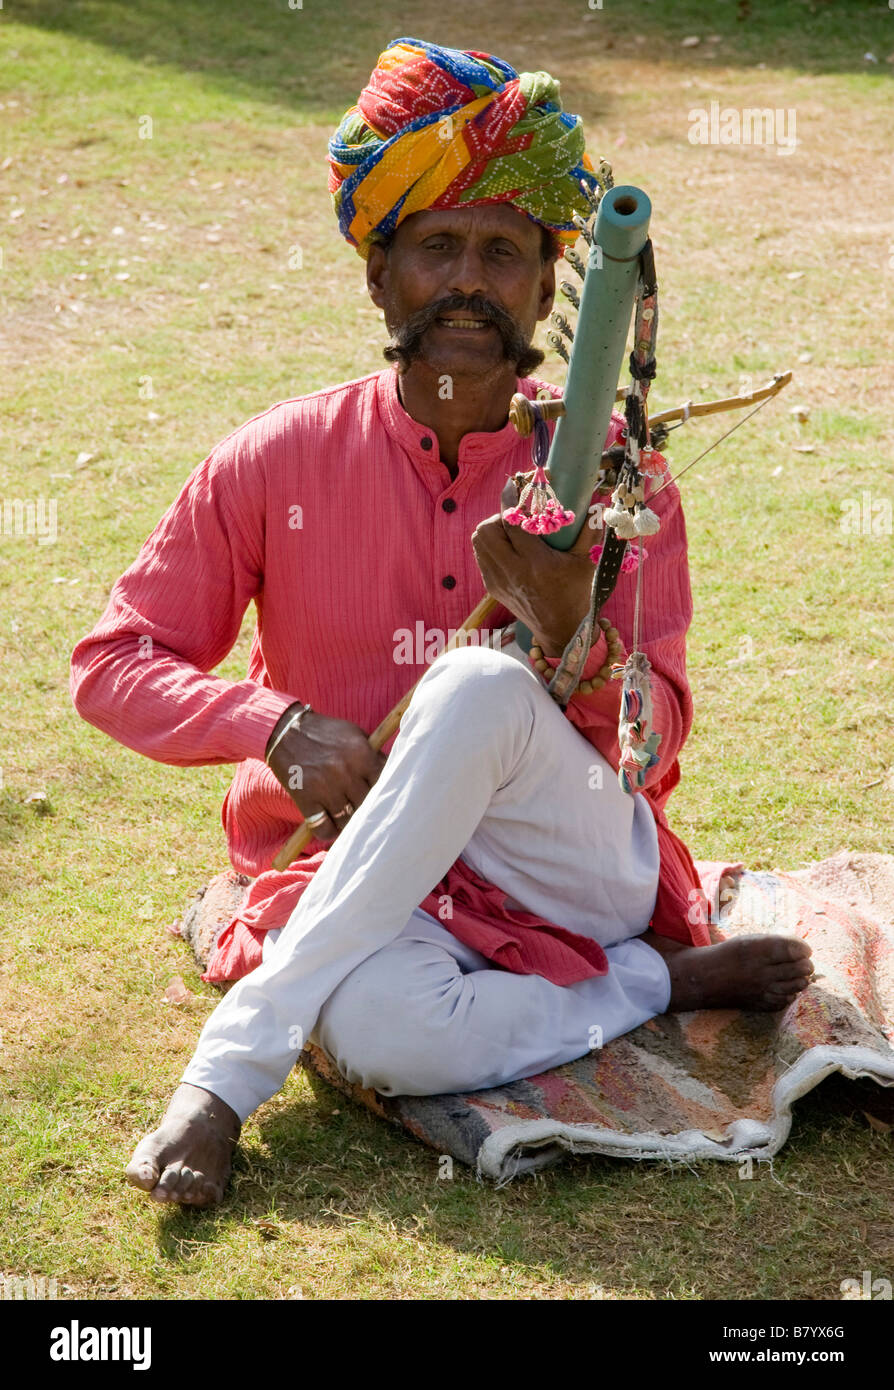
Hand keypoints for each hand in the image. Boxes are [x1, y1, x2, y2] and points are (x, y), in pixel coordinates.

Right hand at [266, 707, 386, 841]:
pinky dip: (329, 832)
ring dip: (348, 822)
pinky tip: (330, 826)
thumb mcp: (354, 735)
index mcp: (362, 754)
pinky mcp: (306, 799)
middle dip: (365, 808)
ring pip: (347, 820)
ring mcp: (325, 787)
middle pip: (366, 804)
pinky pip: (323, 829)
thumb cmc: (325, 733)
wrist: (286, 731)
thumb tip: (391, 776)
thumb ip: (373, 755)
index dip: (383, 792)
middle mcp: (346, 772)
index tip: (380, 797)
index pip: (384, 784)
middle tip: (361, 809)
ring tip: (346, 818)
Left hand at [471, 475, 597, 656]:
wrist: (560, 630)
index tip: (514, 484)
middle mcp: (512, 571)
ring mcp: (498, 580)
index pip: (512, 523)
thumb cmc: (576, 594)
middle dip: (499, 516)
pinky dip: (490, 545)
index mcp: (536, 563)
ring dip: (492, 530)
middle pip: (487, 530)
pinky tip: (508, 547)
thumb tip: (598, 506)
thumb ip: (590, 533)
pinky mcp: (492, 587)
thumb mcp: (586, 563)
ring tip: (511, 532)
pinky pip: (481, 556)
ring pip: (479, 541)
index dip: (511, 500)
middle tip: (516, 518)